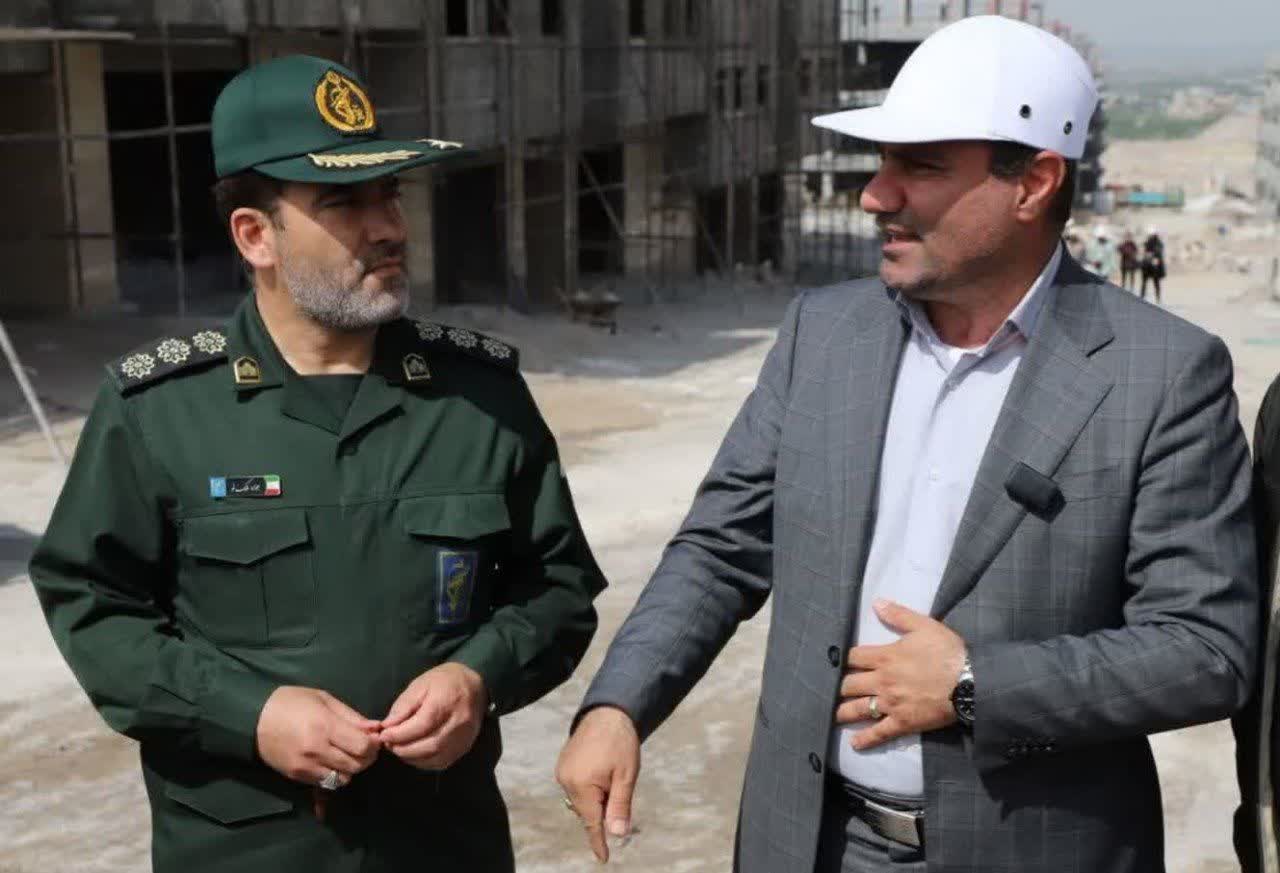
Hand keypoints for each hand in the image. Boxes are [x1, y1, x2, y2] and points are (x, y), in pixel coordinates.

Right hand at [255, 686, 380, 786]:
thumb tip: (375, 728)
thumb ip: (351, 716)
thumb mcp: (323, 699)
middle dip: (366, 757)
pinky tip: (332, 762)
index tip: (373, 737)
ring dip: (351, 768)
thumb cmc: (291, 703)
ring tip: (346, 754)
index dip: (374, 744)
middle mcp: (317, 750)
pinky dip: (335, 775)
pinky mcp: (298, 777)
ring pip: (343, 779)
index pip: (363, 747)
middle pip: (357, 765)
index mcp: (325, 726)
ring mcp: (306, 767)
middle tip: (363, 746)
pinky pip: (326, 783)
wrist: (253, 719)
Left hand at [378, 662, 487, 769]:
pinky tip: (414, 755)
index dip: (400, 734)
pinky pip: (442, 762)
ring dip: (412, 758)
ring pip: (436, 757)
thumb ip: (404, 705)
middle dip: (404, 749)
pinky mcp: (465, 747)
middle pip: (430, 745)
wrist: (475, 684)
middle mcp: (459, 723)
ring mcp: (464, 738)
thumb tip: (388, 726)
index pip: (422, 725)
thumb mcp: (421, 684)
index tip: (384, 735)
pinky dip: (424, 762)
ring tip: (398, 749)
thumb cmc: (445, 681)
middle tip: (389, 745)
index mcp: (447, 701)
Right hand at [555, 706, 640, 863]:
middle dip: (602, 809)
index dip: (598, 842)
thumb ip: (620, 806)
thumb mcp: (627, 776)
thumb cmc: (620, 743)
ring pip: (580, 800)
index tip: (603, 858)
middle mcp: (566, 780)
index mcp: (582, 785)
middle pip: (586, 811)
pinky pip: (575, 787)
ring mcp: (562, 772)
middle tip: (619, 785)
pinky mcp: (562, 765)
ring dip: (595, 797)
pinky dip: (588, 788)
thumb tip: (617, 834)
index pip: (591, 823)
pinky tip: (601, 771)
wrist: (607, 712)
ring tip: (611, 773)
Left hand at [834, 599, 965, 750]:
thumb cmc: (948, 652)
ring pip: (858, 709)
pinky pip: (879, 733)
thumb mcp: (924, 626)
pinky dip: (865, 739)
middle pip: (849, 684)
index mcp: (885, 657)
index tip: (838, 663)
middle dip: (840, 686)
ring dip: (843, 712)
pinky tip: (855, 743)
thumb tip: (876, 603)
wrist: (970, 682)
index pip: (853, 657)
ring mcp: (890, 704)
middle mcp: (882, 681)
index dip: (844, 659)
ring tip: (835, 715)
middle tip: (834, 690)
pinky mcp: (902, 723)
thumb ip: (899, 615)